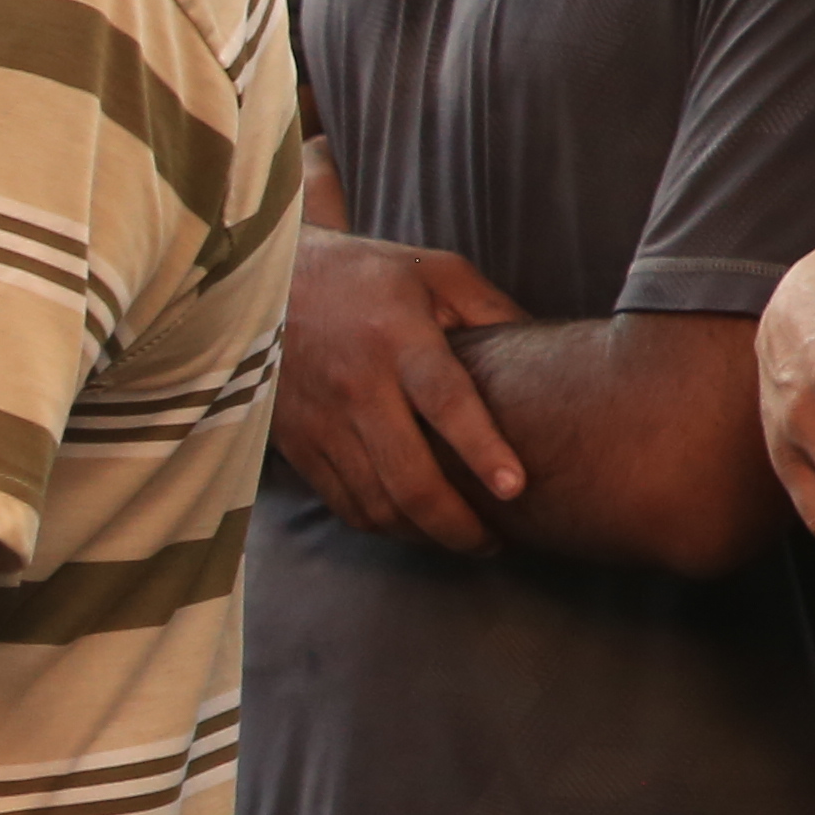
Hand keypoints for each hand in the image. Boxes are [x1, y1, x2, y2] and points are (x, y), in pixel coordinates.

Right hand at [278, 229, 532, 553]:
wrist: (267, 282)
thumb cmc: (366, 275)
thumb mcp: (436, 273)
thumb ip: (492, 313)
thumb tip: (547, 358)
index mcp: (397, 336)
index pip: (445, 401)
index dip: (481, 448)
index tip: (514, 488)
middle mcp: (357, 383)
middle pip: (408, 475)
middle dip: (456, 524)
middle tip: (495, 541)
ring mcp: (322, 419)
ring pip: (376, 502)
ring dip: (424, 535)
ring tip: (464, 541)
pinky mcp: (299, 442)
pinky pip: (343, 503)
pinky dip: (383, 526)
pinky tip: (413, 526)